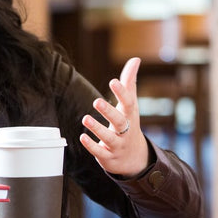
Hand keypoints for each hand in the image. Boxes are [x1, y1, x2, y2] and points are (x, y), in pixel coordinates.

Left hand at [79, 57, 149, 177]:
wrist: (135, 158)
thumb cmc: (129, 124)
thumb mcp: (130, 105)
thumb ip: (129, 82)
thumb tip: (135, 59)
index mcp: (130, 116)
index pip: (129, 103)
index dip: (122, 92)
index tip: (114, 81)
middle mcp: (126, 130)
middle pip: (120, 121)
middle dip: (109, 112)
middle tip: (96, 101)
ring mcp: (118, 145)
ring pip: (109, 138)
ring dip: (97, 129)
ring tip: (85, 118)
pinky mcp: (108, 156)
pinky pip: (100, 152)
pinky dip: (92, 146)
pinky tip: (82, 137)